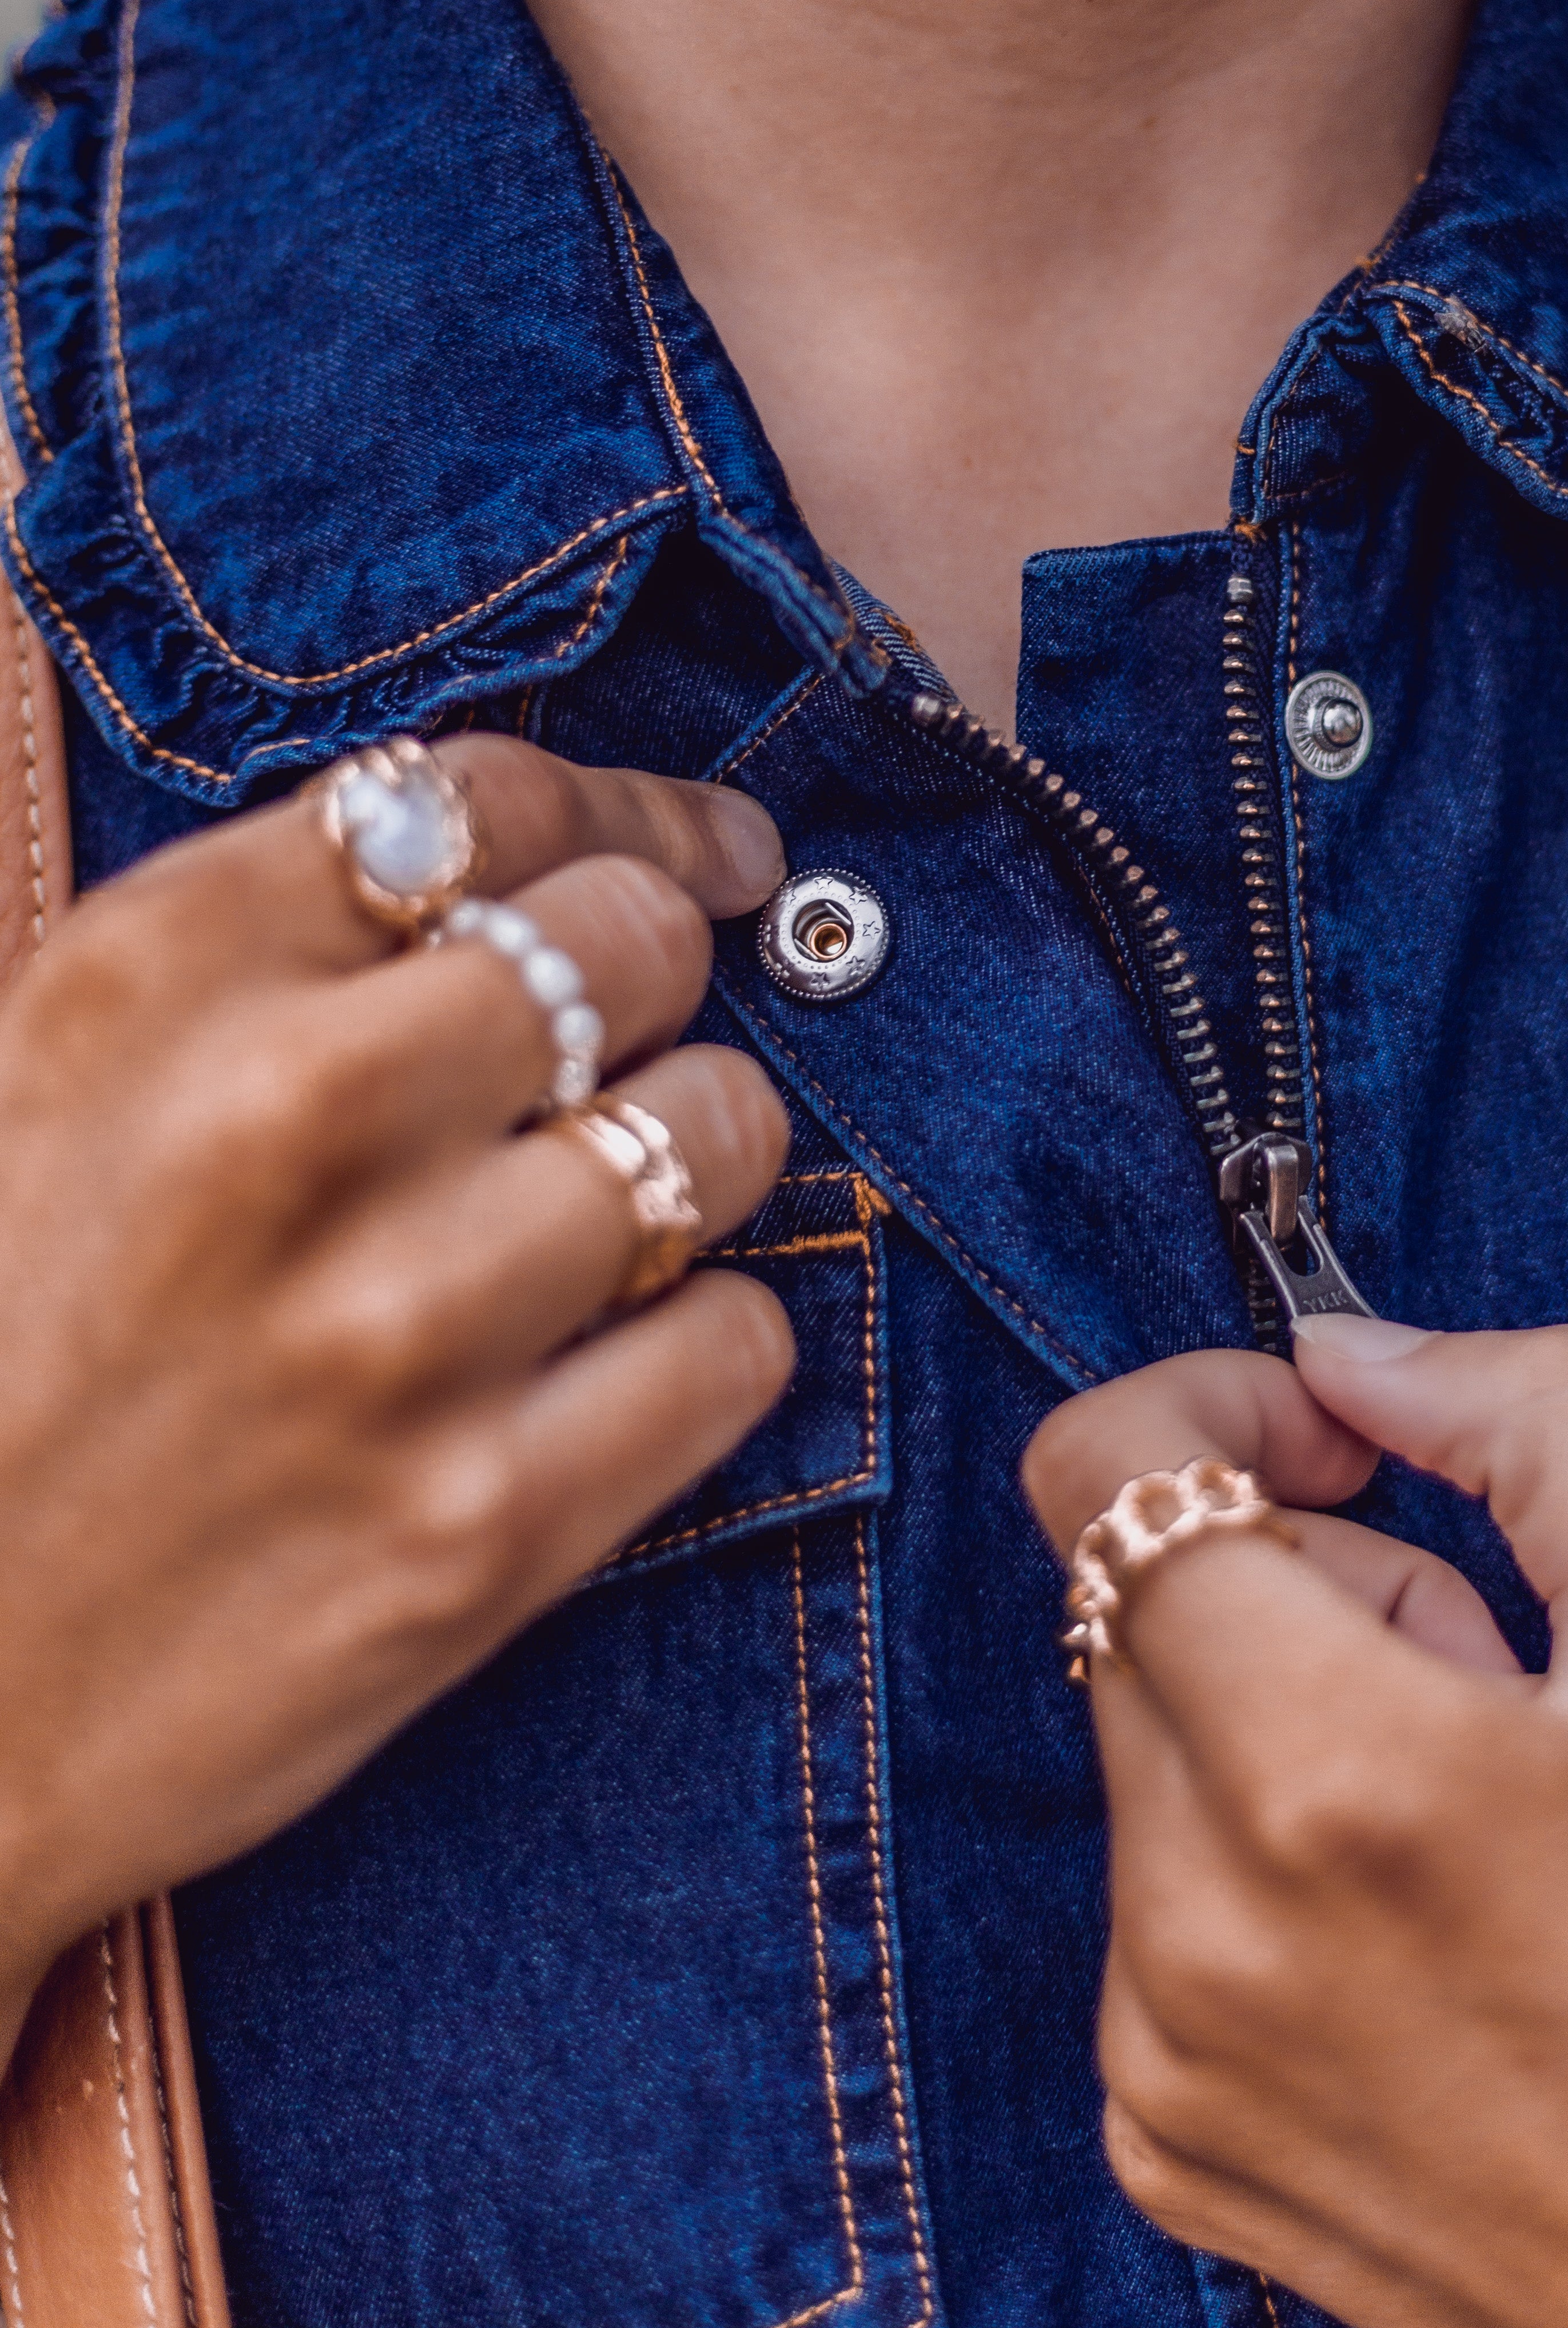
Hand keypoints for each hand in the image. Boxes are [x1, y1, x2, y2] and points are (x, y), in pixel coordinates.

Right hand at [0, 740, 793, 2043]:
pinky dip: (705, 1340)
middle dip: (662, 976)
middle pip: (634, 941)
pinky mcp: (483, 1528)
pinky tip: (615, 1364)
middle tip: (630, 1045)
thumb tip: (520, 860)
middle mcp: (281, 1127)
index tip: (694, 852)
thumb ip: (260, 952)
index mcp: (150, 985)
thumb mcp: (43, 1088)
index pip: (486, 799)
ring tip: (615, 1208)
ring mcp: (395, 1335)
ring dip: (698, 1155)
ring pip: (721, 1130)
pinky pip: (738, 1343)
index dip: (627, 813)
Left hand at [1024, 1321, 1567, 2327]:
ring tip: (1482, 1847)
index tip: (1335, 1449)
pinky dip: (1265, 1890)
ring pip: (1154, 1768)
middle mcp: (1200, 1926)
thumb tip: (1351, 1350)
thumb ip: (1526, 1422)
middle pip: (1142, 1617)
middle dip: (1299, 1592)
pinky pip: (1156, 1923)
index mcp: (1327, 1772)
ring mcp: (1167, 2057)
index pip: (1100, 1477)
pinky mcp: (1169, 2151)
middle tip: (1490, 1686)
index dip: (1209, 1408)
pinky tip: (1437, 1965)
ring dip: (1285, 1743)